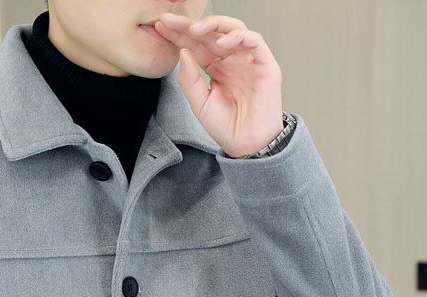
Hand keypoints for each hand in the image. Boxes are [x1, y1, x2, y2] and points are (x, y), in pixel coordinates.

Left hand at [154, 12, 283, 157]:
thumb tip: (183, 52)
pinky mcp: (265, 65)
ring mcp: (248, 60)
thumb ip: (189, 79)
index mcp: (215, 68)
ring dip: (214, 25)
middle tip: (170, 20)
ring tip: (196, 29)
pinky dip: (239, 37)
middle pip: (210, 34)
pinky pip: (254, 41)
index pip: (196, 45)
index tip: (161, 27)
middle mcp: (231, 60)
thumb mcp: (199, 103)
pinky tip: (223, 42)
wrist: (246, 146)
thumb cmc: (226, 127)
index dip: (179, 34)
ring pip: (233, 29)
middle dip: (189, 25)